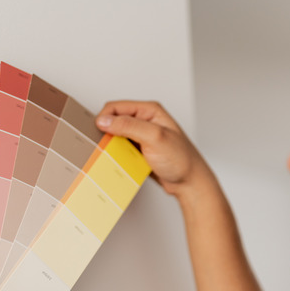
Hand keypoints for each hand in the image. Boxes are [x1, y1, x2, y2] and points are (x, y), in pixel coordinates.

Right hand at [96, 101, 213, 198]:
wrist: (189, 183)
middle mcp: (145, 121)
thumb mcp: (154, 138)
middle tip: (104, 146)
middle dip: (106, 132)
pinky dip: (117, 155)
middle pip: (114, 121)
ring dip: (111, 145)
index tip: (100, 133)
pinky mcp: (140, 150)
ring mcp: (142, 136)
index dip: (105, 118)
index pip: (116, 107)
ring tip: (112, 155)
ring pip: (116, 136)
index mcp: (149, 110)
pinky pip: (121, 149)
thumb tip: (105, 120)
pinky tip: (120, 162)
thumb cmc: (181, 160)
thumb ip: (129, 126)